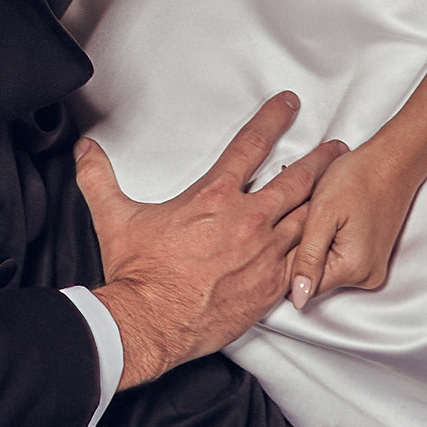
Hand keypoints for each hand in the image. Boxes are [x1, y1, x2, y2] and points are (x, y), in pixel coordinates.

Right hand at [75, 92, 344, 384]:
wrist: (150, 322)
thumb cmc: (137, 273)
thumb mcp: (114, 217)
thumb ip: (100, 178)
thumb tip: (84, 152)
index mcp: (214, 198)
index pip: (251, 146)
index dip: (273, 119)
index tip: (289, 104)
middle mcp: (247, 221)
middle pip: (297, 181)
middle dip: (321, 161)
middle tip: (338, 150)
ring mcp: (264, 255)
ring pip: (308, 220)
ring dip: (325, 203)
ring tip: (342, 192)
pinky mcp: (270, 286)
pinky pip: (303, 263)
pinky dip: (315, 251)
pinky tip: (325, 246)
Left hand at [287, 132, 426, 305]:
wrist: (392, 161)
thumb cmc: (358, 177)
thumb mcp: (322, 214)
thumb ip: (308, 258)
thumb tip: (298, 299)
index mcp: (353, 269)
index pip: (301, 284)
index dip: (290, 255)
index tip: (296, 226)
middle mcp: (367, 277)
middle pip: (314, 277)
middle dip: (304, 248)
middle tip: (312, 215)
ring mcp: (372, 270)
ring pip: (325, 268)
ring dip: (316, 244)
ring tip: (326, 214)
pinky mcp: (373, 260)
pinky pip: (339, 260)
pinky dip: (330, 242)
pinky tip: (336, 219)